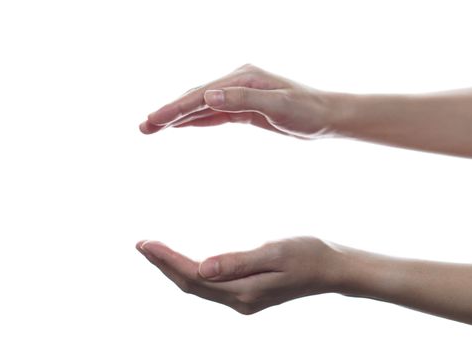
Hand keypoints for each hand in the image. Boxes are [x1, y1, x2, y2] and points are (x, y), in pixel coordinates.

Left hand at [136, 236, 350, 313]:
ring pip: (199, 288)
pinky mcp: (248, 294)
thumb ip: (238, 262)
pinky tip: (185, 263)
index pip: (195, 277)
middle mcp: (240, 301)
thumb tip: (201, 267)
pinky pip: (211, 287)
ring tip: (155, 252)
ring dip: (175, 270)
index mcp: (244, 292)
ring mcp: (244, 300)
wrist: (332, 269)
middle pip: (192, 285)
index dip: (168, 261)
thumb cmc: (308, 255)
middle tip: (142, 245)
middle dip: (164, 266)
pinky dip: (192, 273)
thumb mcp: (275, 253)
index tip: (146, 244)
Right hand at [139, 64, 339, 138]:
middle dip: (169, 113)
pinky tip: (183, 126)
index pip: (200, 95)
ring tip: (154, 127)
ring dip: (179, 117)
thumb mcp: (278, 106)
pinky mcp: (245, 108)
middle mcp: (237, 83)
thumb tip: (207, 95)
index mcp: (242, 79)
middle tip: (144, 126)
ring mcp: (240, 94)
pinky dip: (196, 120)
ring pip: (202, 106)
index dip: (175, 109)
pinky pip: (215, 114)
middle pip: (195, 98)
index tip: (153, 120)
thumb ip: (243, 100)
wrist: (327, 116)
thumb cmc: (307, 111)